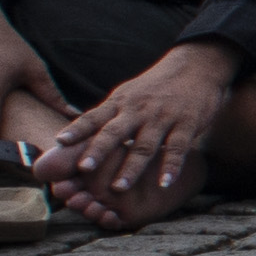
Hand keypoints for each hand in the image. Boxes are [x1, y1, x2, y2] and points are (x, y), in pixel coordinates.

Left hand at [35, 42, 237, 221]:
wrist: (196, 67)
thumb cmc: (155, 87)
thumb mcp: (127, 95)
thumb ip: (105, 116)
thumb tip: (71, 138)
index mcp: (121, 104)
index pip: (94, 116)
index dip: (77, 129)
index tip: (60, 142)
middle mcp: (138, 110)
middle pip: (115, 132)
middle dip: (99, 151)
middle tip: (84, 170)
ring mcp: (163, 117)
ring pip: (144, 145)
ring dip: (131, 168)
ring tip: (119, 188)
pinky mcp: (187, 124)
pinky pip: (178, 148)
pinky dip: (171, 167)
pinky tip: (165, 184)